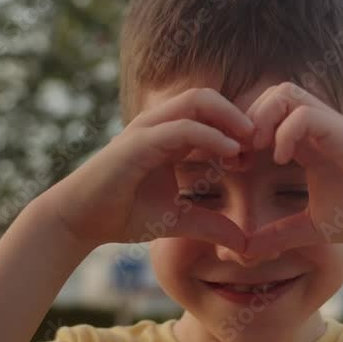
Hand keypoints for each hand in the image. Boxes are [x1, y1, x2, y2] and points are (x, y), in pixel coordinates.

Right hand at [33, 88, 254, 251]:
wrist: (79, 221)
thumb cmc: (123, 214)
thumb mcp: (177, 220)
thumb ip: (210, 224)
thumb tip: (244, 243)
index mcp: (169, 136)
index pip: (210, 115)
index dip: (238, 129)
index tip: (258, 157)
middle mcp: (159, 125)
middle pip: (208, 98)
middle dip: (239, 114)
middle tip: (263, 140)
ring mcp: (148, 129)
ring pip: (197, 101)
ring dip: (229, 117)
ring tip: (251, 141)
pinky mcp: (139, 142)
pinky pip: (182, 128)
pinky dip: (210, 136)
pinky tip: (231, 152)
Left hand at [242, 82, 342, 255]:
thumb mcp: (308, 227)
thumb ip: (277, 235)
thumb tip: (244, 252)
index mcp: (305, 142)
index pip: (263, 116)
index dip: (241, 135)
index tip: (232, 167)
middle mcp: (315, 127)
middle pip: (270, 94)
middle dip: (246, 120)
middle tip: (240, 157)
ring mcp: (329, 126)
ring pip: (285, 92)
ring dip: (263, 118)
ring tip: (258, 151)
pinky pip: (305, 114)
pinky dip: (286, 131)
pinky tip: (282, 159)